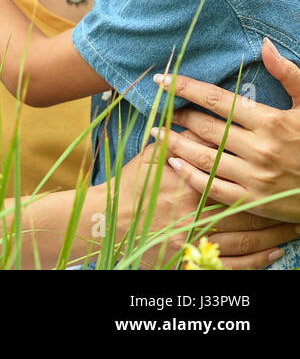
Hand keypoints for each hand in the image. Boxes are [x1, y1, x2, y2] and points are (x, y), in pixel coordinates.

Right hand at [120, 143, 293, 268]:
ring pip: (247, 238)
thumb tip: (203, 122)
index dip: (261, 174)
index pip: (234, 176)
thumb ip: (179, 142)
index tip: (283, 171)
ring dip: (274, 234)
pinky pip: (234, 264)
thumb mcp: (150, 158)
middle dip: (276, 207)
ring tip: (294, 227)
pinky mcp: (193, 260)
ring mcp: (196, 239)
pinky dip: (258, 260)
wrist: (107, 222)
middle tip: (298, 202)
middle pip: (248, 209)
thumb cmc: (130, 187)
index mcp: (188, 183)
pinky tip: (274, 253)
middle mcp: (196, 211)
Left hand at [157, 39, 299, 223]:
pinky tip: (173, 163)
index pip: (217, 100)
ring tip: (156, 133)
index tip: (161, 81)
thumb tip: (264, 44)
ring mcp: (256, 178)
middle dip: (179, 116)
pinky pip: (213, 188)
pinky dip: (189, 175)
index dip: (185, 88)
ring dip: (175, 144)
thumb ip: (289, 75)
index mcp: (272, 123)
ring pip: (203, 157)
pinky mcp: (254, 201)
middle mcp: (260, 149)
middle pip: (205, 128)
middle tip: (164, 109)